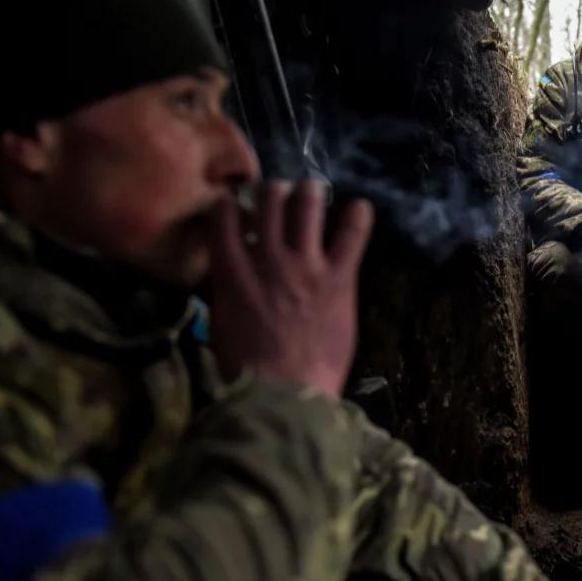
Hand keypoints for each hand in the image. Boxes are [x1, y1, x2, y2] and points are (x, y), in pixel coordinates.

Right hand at [208, 180, 373, 397]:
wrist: (283, 391)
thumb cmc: (246, 367)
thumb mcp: (221, 322)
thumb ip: (224, 289)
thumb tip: (225, 272)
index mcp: (232, 270)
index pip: (223, 216)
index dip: (228, 202)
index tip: (234, 201)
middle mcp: (268, 257)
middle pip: (269, 201)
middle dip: (273, 190)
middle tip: (279, 193)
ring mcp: (305, 265)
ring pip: (307, 206)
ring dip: (309, 193)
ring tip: (312, 191)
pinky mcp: (338, 278)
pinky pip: (352, 237)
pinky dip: (358, 218)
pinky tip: (361, 208)